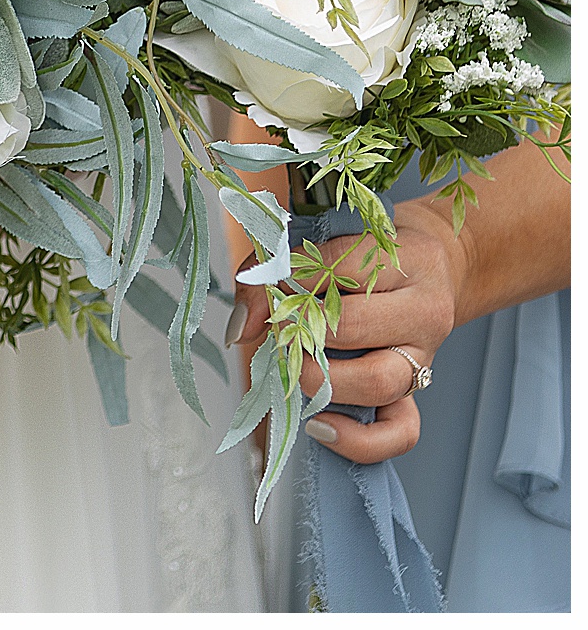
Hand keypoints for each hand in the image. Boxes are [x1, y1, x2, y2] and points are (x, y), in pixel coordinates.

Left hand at [229, 200, 466, 461]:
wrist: (434, 270)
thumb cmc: (370, 252)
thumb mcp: (335, 237)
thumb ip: (278, 265)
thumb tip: (241, 327)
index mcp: (405, 258)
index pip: (340, 268)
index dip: (293, 281)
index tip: (267, 288)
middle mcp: (422, 310)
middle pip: (355, 327)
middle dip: (301, 333)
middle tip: (277, 332)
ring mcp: (424, 358)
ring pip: (378, 381)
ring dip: (322, 381)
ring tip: (293, 372)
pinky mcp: (417, 394)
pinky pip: (400, 432)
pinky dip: (357, 439)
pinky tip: (319, 425)